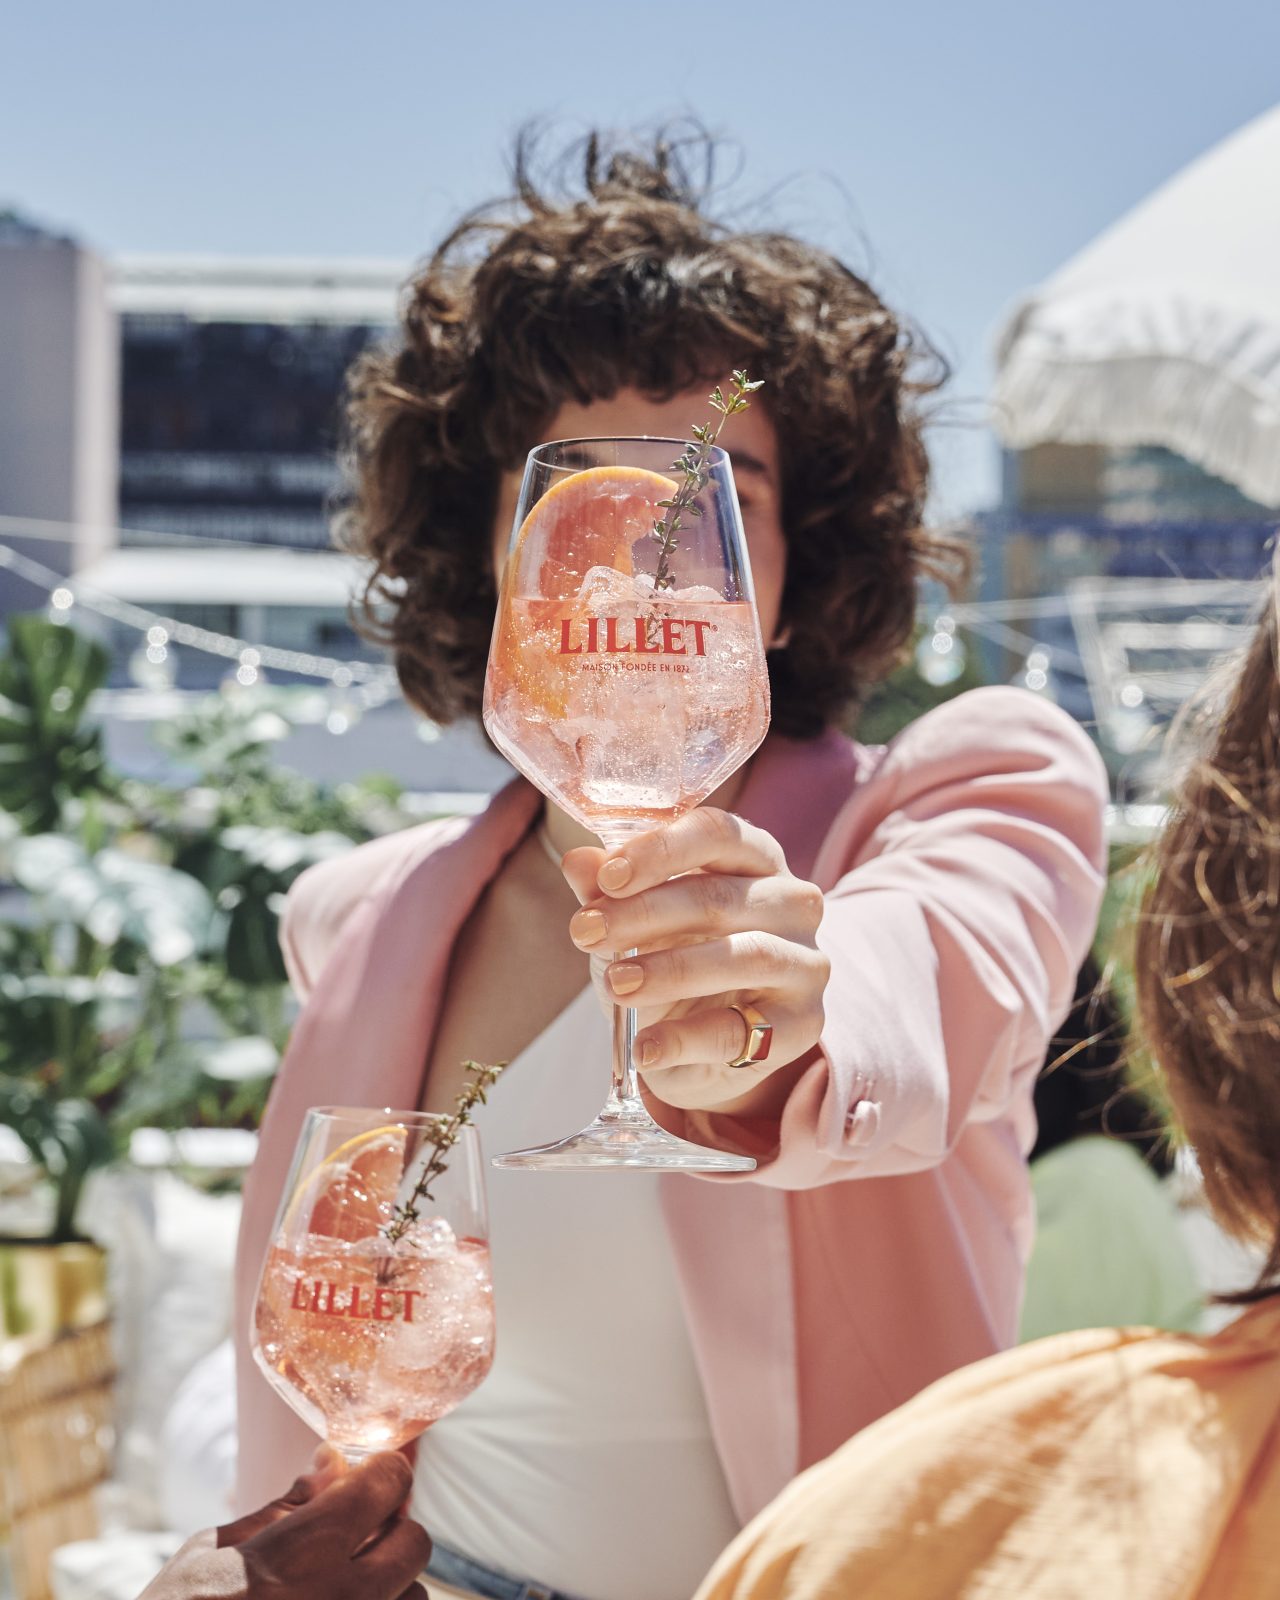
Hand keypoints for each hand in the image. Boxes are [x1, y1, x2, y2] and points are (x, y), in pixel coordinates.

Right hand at [140, 1449, 430, 1599]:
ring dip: (389, 1588)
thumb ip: (285, 1505)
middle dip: (391, 1531)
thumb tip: (332, 1459)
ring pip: (415, 1597)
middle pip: (415, 1542)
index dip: (380, 1474)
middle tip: (356, 1537)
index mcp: (308, 1549)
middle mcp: (344, 1596)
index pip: (389, 1483)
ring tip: (340, 1589)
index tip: (368, 1479)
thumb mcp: (215, 1549)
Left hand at [562, 808, 829, 1110]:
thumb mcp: (634, 923)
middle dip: (645, 914)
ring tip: (616, 985)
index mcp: (755, 858)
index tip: (608, 877)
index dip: (661, 850)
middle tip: (586, 933)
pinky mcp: (802, 1025)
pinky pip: (743, 1030)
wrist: (699, 1046)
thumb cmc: (673, 960)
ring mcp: (805, 963)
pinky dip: (686, 1040)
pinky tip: (645, 1048)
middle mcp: (793, 902)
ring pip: (745, 956)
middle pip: (721, 896)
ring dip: (671, 971)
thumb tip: (577, 862)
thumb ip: (609, 890)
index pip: (717, 834)